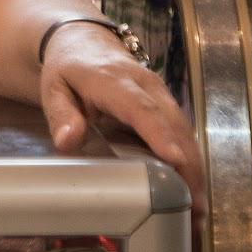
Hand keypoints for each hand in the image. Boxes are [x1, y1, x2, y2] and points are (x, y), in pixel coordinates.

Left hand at [38, 21, 204, 211]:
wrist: (84, 41)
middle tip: (193, 206)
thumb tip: (67, 141)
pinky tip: (192, 190)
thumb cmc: (68, 69)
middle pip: (174, 125)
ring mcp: (161, 95)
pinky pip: (183, 134)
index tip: (175, 161)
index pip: (142, 109)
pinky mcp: (167, 105)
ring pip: (185, 132)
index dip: (160, 135)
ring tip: (197, 209)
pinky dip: (190, 161)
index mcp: (116, 81)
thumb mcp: (54, 89)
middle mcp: (147, 86)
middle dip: (188, 165)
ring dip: (194, 168)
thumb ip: (61, 115)